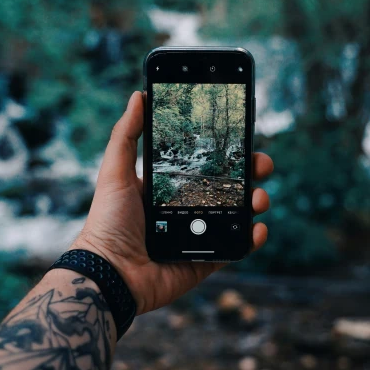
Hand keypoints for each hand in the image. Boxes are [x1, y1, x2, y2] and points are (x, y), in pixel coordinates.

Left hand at [72, 91, 272, 314]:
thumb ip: (126, 135)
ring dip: (256, 202)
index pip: (204, 163)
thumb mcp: (115, 172)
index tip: (244, 137)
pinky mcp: (206, 260)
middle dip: (250, 173)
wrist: (110, 273)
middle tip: (261, 165)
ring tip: (259, 198)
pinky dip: (252, 238)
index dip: (226, 151)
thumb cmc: (108, 222)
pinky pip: (236, 248)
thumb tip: (138, 95)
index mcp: (168, 187)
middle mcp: (186, 209)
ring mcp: (199, 235)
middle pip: (229, 186)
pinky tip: (258, 228)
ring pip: (238, 214)